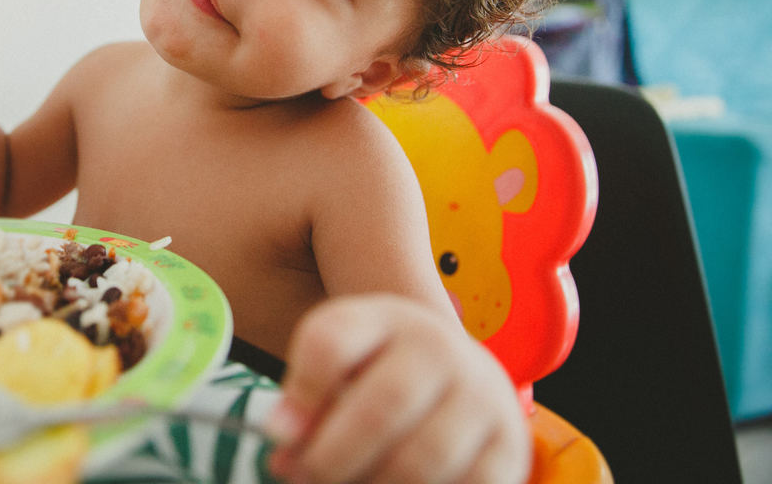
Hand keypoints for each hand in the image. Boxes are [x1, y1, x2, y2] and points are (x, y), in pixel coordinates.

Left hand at [266, 295, 530, 483]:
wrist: (461, 377)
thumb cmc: (380, 373)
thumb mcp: (341, 363)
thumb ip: (306, 396)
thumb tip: (282, 442)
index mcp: (384, 317)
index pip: (333, 341)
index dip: (302, 391)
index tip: (275, 434)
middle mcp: (440, 347)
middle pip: (381, 406)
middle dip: (333, 457)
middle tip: (304, 477)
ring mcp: (481, 396)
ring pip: (420, 460)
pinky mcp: (510, 446)